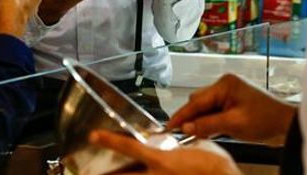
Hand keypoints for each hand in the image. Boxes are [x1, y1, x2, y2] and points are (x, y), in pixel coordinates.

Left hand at [89, 130, 241, 174]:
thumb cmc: (216, 165)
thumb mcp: (195, 145)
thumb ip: (177, 145)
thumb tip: (168, 143)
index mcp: (161, 160)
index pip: (128, 148)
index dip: (109, 140)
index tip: (94, 135)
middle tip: (90, 171)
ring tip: (114, 173)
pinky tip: (144, 174)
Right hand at [167, 74, 296, 144]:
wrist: (287, 126)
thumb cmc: (266, 120)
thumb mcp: (234, 124)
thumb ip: (208, 125)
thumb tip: (187, 127)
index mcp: (225, 84)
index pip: (196, 101)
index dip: (182, 115)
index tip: (169, 126)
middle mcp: (225, 85)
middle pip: (199, 103)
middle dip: (192, 119)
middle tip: (184, 135)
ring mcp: (230, 94)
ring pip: (206, 108)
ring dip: (202, 122)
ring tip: (198, 135)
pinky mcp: (234, 104)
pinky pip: (215, 112)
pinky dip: (211, 122)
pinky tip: (210, 131)